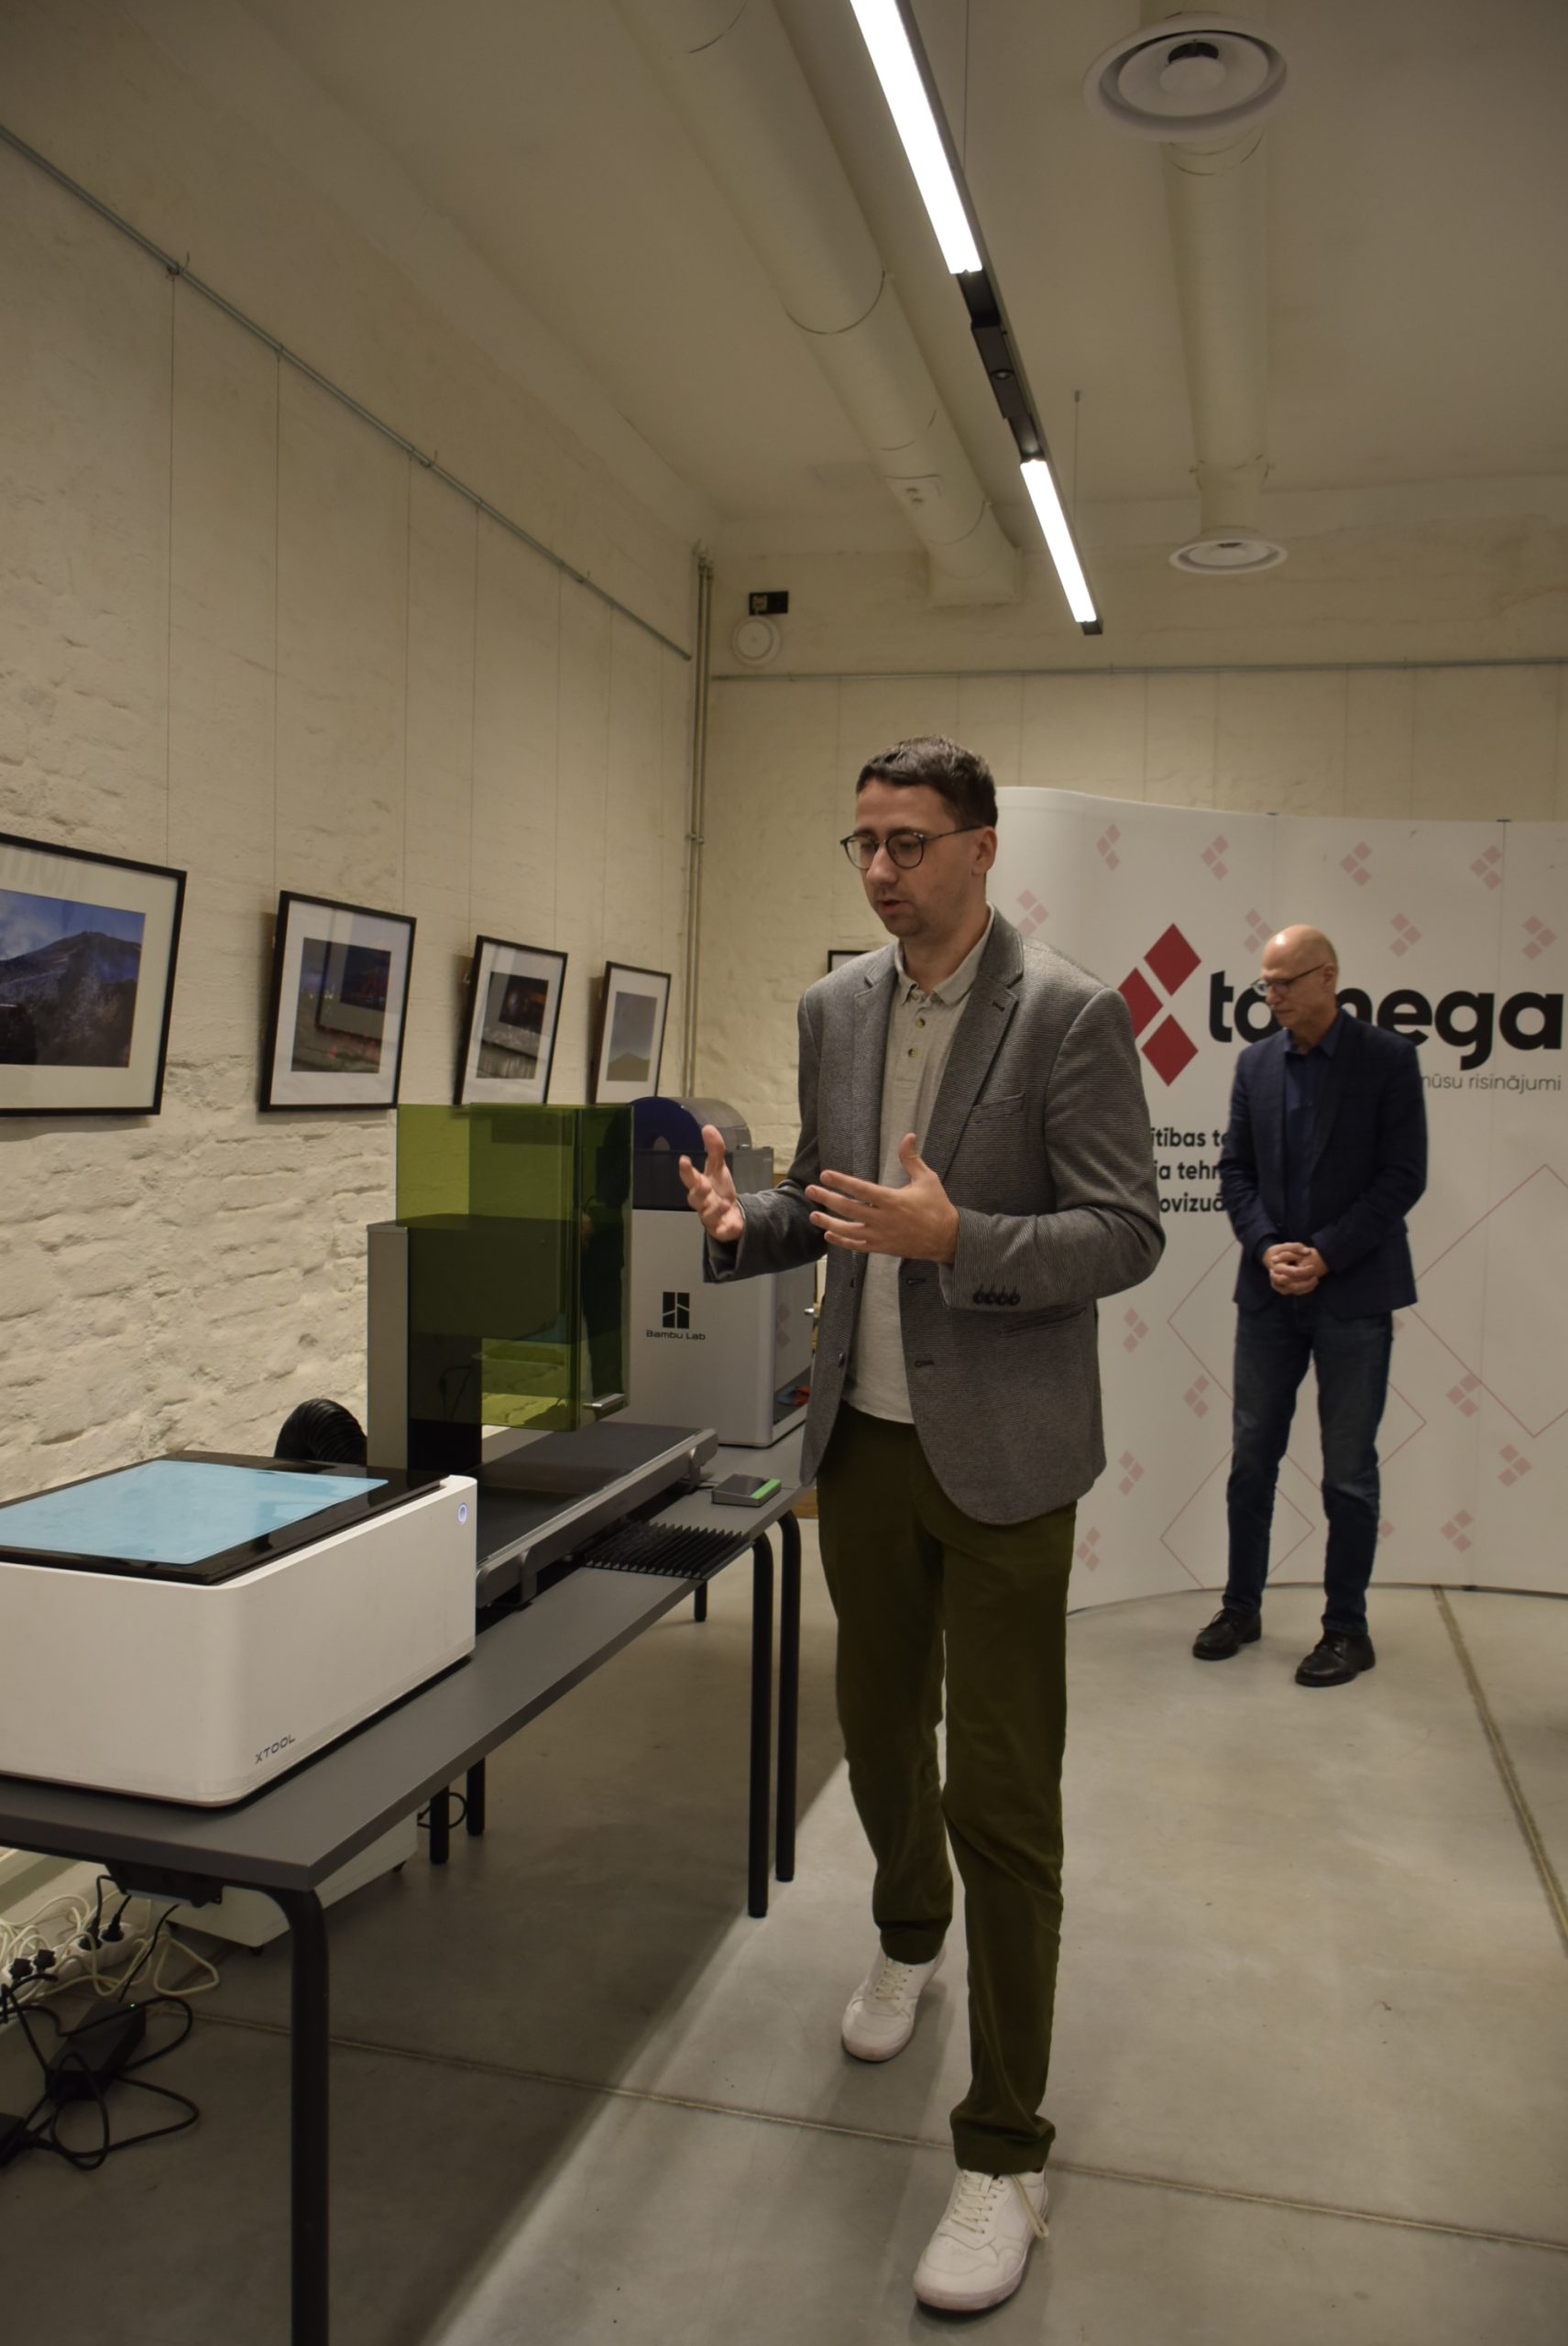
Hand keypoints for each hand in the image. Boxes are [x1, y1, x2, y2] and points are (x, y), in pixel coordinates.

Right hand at [678, 1123, 744, 1245]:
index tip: (684, 1160)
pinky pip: (720, 1230)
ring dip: (714, 1209)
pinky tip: (729, 1224)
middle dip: (698, 1191)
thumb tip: (708, 1127)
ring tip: (723, 1203)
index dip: (686, 1170)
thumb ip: (714, 1150)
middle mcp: (702, 1202)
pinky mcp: (720, 1229)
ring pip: (707, 1215)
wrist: (731, 1215)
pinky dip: (724, 1228)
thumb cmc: (719, 1191)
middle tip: (703, 1184)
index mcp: (699, 1186)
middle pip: (695, 1198)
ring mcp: (710, 1217)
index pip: (690, 1177)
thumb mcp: (719, 1169)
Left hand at [804, 1134, 959, 1262]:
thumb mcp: (927, 1179)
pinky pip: (857, 1246)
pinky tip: (829, 1235)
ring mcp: (881, 1236)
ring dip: (828, 1223)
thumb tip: (908, 1136)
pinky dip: (842, 1242)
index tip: (825, 1175)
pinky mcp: (882, 1247)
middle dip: (826, 1199)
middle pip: (848, 1209)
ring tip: (813, 1216)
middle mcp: (883, 1219)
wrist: (946, 1238)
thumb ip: (911, 1159)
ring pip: (848, 1231)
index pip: (861, 1189)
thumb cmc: (937, 1206)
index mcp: (892, 1200)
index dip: (841, 1182)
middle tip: (810, 1191)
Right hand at [1264, 1243, 1325, 1294]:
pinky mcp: (1284, 1289)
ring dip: (1307, 1287)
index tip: (1313, 1267)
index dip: (1304, 1271)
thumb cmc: (1280, 1251)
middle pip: (1292, 1286)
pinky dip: (1306, 1289)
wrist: (1271, 1258)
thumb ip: (1296, 1247)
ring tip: (1316, 1279)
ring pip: (1294, 1290)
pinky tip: (1313, 1283)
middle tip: (1316, 1277)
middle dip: (1306, 1283)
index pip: (1292, 1272)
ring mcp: (1279, 1286)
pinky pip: (1296, 1292)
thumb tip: (1307, 1252)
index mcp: (1276, 1268)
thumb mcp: (1286, 1246)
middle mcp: (1275, 1279)